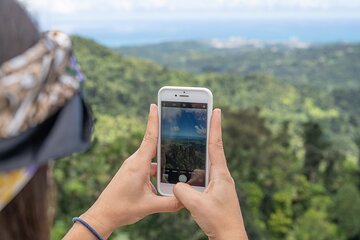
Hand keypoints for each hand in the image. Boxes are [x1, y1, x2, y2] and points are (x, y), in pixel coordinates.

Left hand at [64, 104, 181, 238]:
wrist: (103, 215)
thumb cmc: (122, 208)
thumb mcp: (149, 206)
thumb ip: (170, 203)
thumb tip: (187, 200)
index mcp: (138, 165)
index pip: (150, 138)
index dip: (153, 121)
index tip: (155, 105)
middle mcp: (135, 162)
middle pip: (154, 145)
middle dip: (167, 138)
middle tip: (180, 130)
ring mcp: (133, 167)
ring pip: (153, 158)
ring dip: (164, 160)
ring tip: (179, 162)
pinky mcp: (133, 173)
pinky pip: (148, 166)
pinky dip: (158, 169)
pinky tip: (166, 178)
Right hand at [173, 109, 247, 239]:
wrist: (230, 236)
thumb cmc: (218, 221)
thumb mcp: (196, 204)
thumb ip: (182, 191)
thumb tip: (175, 184)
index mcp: (220, 175)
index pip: (216, 145)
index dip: (215, 127)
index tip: (216, 110)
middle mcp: (221, 176)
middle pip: (212, 150)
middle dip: (207, 134)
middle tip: (201, 119)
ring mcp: (219, 184)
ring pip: (206, 163)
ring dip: (200, 152)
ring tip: (190, 142)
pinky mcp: (215, 191)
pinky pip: (203, 175)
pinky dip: (195, 170)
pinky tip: (187, 171)